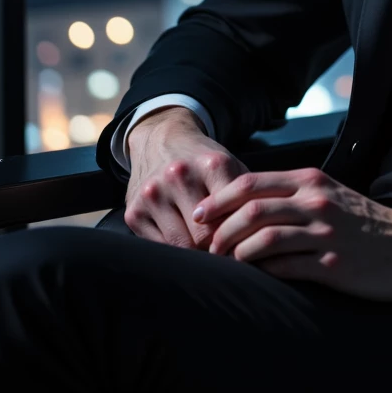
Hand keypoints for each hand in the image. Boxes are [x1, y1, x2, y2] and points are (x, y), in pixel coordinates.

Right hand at [123, 107, 250, 250]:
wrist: (162, 140)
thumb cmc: (204, 162)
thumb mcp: (231, 168)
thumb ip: (245, 199)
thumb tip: (258, 241)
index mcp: (211, 164)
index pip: (231, 217)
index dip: (238, 237)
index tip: (243, 246)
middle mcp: (178, 175)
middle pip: (205, 236)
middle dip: (217, 248)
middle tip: (225, 253)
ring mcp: (152, 193)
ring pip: (181, 246)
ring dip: (195, 253)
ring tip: (206, 249)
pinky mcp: (133, 211)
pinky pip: (159, 247)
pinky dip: (174, 250)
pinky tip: (183, 241)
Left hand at [194, 167, 391, 301]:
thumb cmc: (364, 224)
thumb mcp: (329, 196)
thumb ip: (292, 195)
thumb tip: (244, 205)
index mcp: (311, 181)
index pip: (251, 183)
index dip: (218, 199)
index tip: (199, 215)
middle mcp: (316, 203)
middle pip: (250, 210)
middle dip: (219, 230)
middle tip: (206, 247)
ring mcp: (326, 234)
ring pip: (263, 238)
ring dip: (236, 253)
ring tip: (225, 265)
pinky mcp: (334, 266)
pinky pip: (285, 268)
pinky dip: (261, 273)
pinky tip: (253, 278)